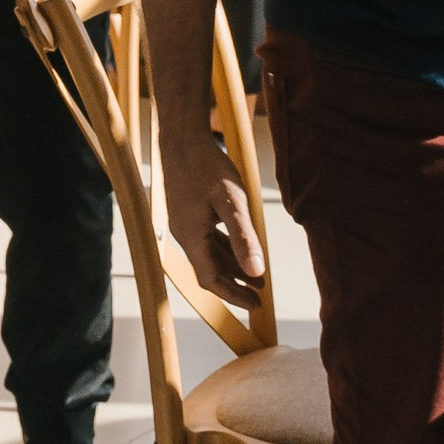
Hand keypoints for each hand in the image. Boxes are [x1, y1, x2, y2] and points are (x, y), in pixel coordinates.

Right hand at [157, 123, 266, 312]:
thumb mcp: (232, 202)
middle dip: (236, 285)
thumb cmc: (207, 166)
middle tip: (260, 295)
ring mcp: (185, 224)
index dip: (233, 295)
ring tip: (256, 275)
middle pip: (210, 271)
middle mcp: (185, 235)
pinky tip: (240, 247)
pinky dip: (226, 250)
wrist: (183, 138)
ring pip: (209, 256)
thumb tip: (257, 271)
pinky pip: (208, 241)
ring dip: (232, 267)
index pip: (211, 280)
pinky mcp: (189, 213)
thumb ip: (244, 238)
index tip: (256, 304)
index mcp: (192, 237)